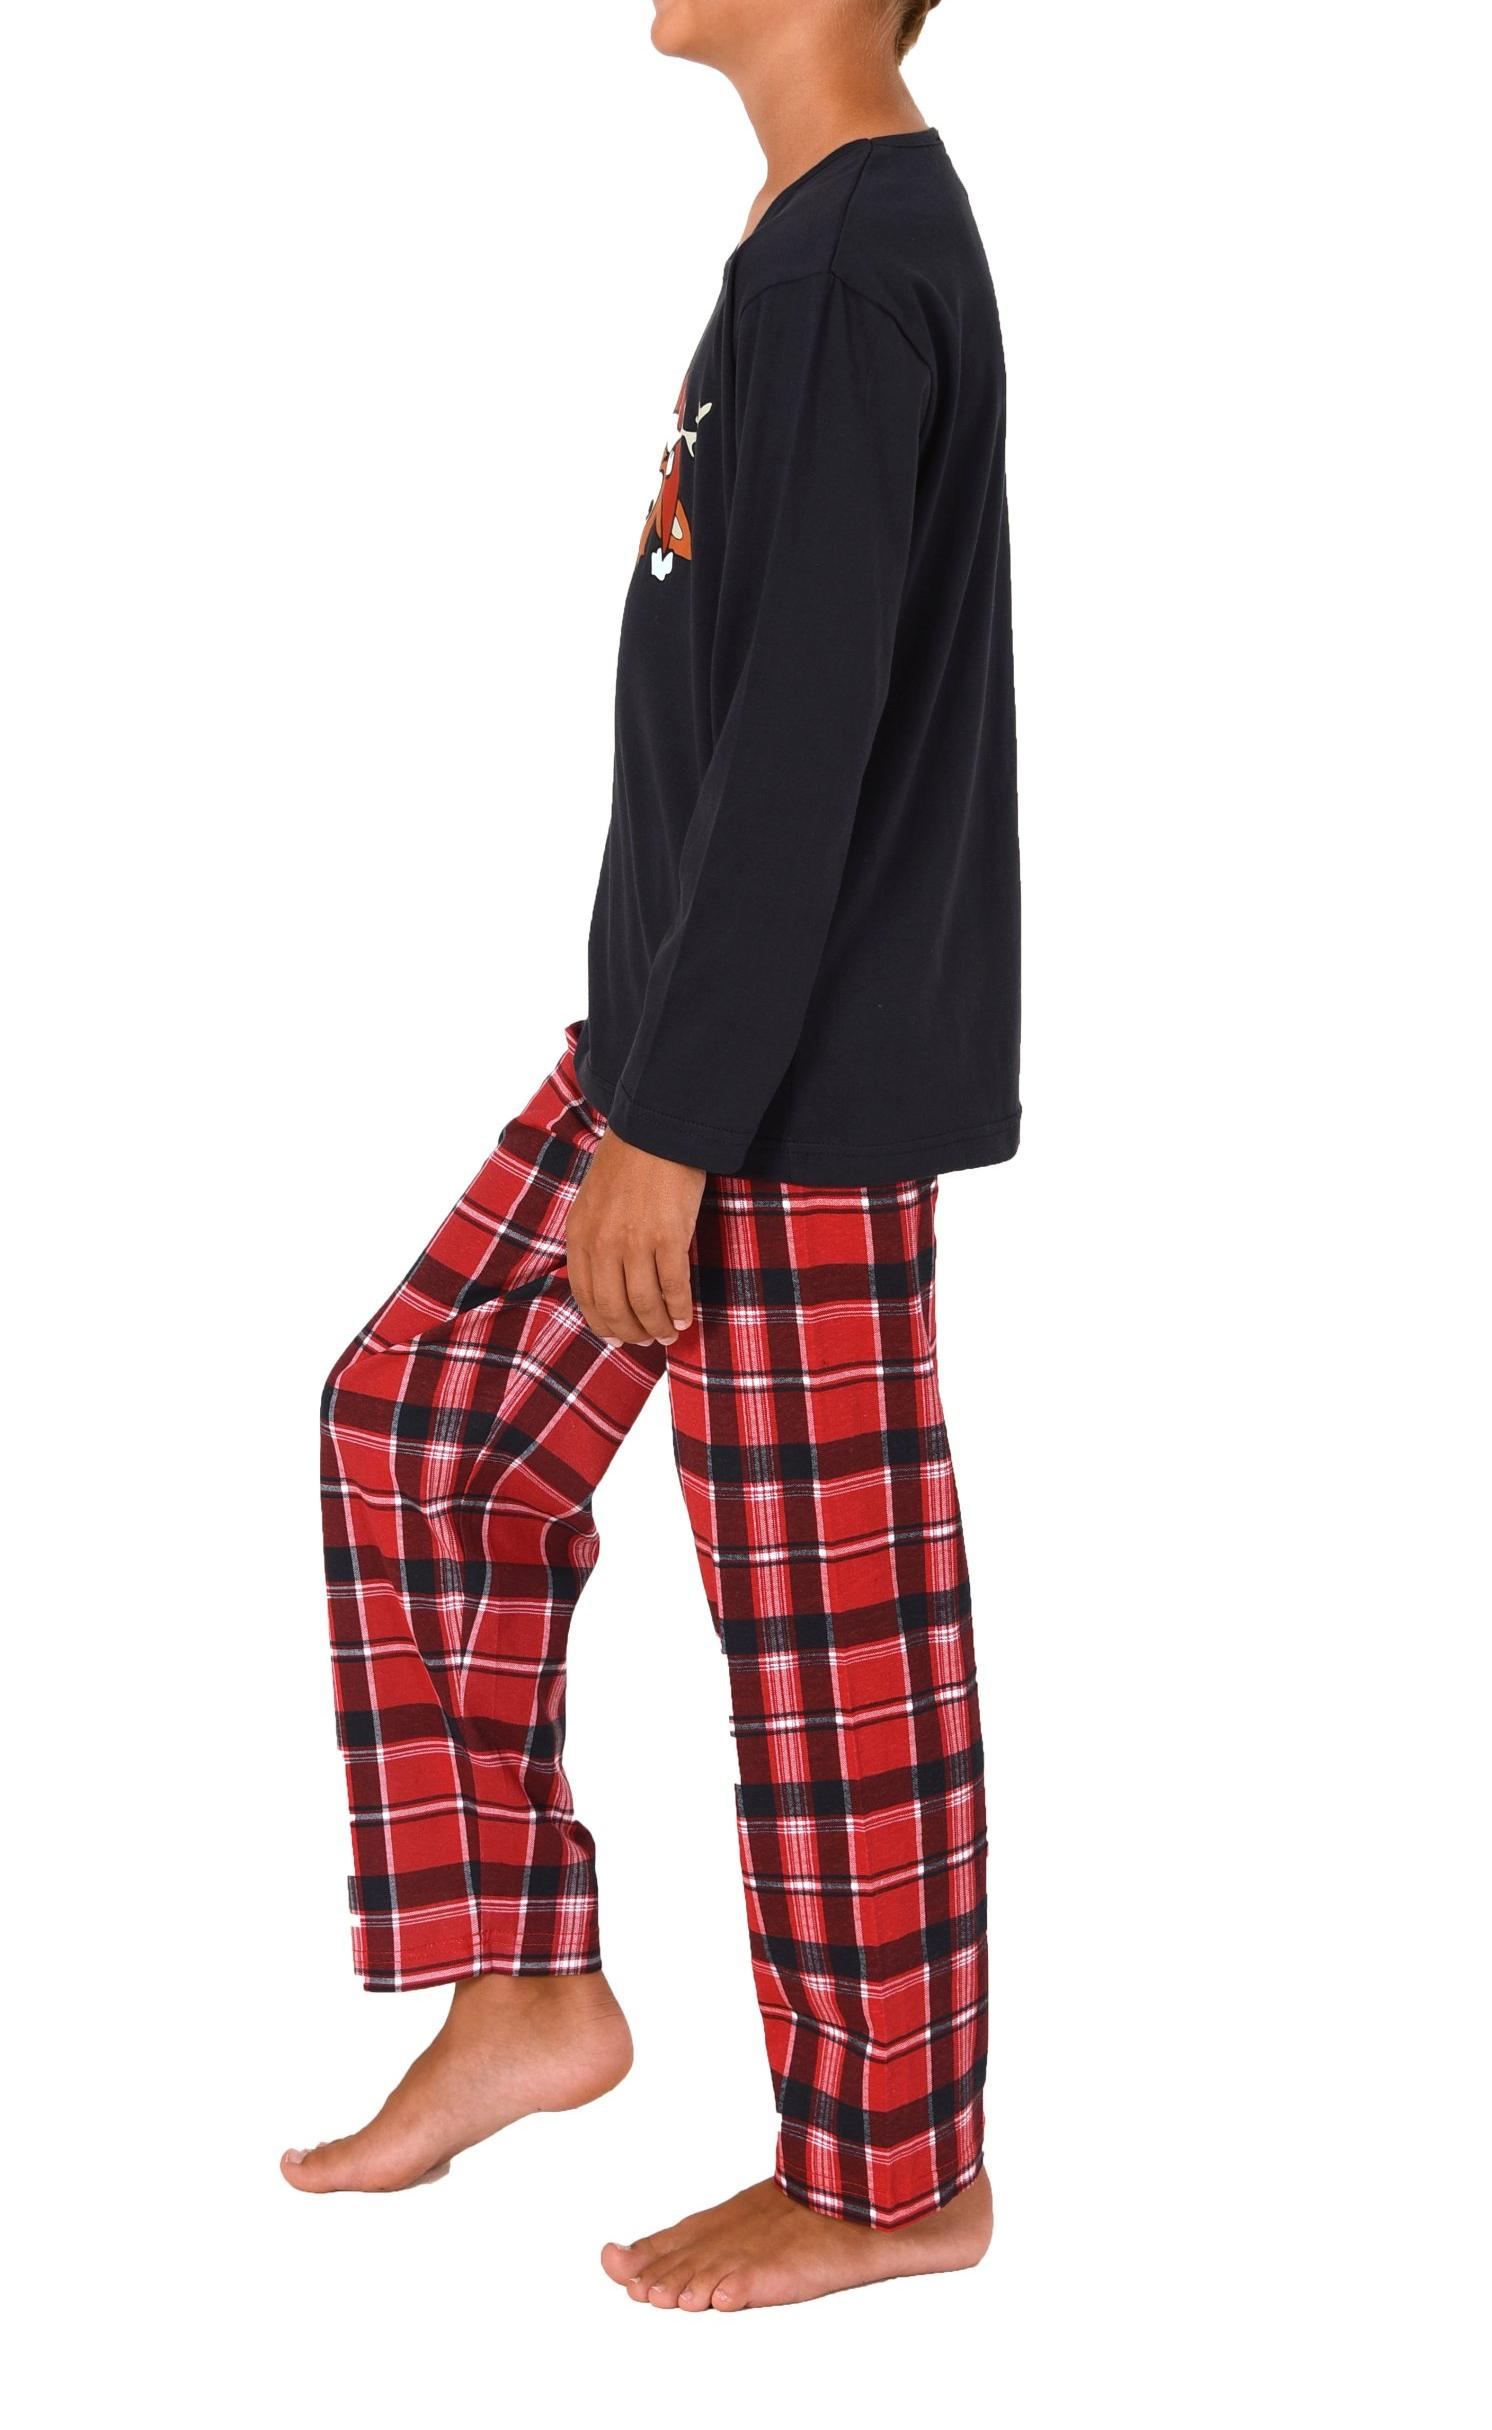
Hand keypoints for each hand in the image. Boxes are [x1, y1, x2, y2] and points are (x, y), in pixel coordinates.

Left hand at [566, 1128, 704, 1346]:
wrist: (656, 1131)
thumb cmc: (627, 1163)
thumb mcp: (592, 1203)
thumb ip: (593, 1240)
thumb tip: (607, 1283)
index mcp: (580, 1235)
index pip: (586, 1297)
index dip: (602, 1324)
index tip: (616, 1338)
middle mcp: (603, 1244)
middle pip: (614, 1308)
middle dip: (631, 1333)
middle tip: (646, 1341)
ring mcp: (635, 1242)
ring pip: (645, 1305)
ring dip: (658, 1326)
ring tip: (669, 1333)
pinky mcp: (668, 1238)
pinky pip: (673, 1288)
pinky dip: (680, 1308)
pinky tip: (685, 1316)